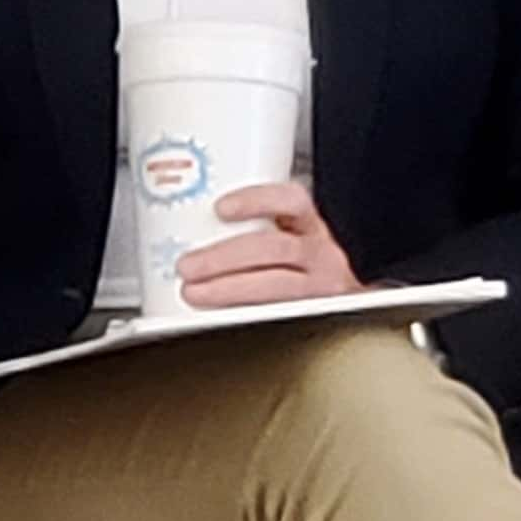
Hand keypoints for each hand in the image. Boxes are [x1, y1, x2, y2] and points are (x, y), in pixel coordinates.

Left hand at [182, 182, 365, 307]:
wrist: (336, 310)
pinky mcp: (312, 318)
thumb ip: (247, 234)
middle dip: (226, 256)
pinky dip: (242, 317)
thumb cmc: (297, 275)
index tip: (221, 208)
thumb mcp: (283, 243)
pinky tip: (217, 319)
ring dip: (229, 288)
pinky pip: (277, 317)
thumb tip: (184, 234)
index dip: (257, 201)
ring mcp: (321, 289)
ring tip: (194, 293)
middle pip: (278, 248)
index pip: (292, 201)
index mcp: (309, 228)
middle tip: (188, 265)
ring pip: (278, 285)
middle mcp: (321, 255)